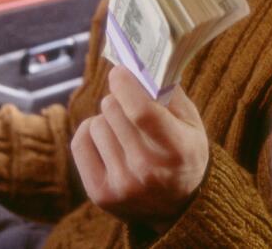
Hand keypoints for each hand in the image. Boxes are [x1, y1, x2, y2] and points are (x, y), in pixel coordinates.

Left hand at [71, 65, 209, 229]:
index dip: (125, 84)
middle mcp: (148, 171)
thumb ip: (168, 91)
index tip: (120, 71)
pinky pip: (80, 141)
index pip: (141, 111)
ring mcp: (122, 185)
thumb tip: (136, 64)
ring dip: (108, 119)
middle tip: (132, 107)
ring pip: (96, 123)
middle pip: (113, 110)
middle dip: (120, 99)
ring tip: (125, 131)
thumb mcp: (191, 122)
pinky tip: (109, 140)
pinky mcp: (100, 194)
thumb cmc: (183, 153)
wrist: (177, 206)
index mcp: (177, 149)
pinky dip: (92, 132)